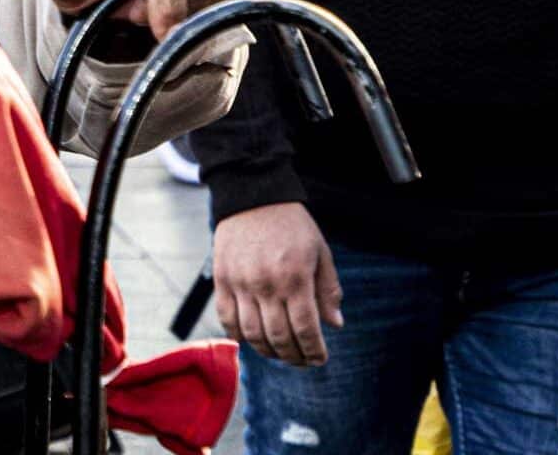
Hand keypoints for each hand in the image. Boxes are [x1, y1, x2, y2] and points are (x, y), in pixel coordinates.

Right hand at [213, 202, 341, 366]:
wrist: (252, 196)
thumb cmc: (292, 224)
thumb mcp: (320, 252)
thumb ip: (328, 290)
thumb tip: (334, 325)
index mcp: (295, 278)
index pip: (306, 329)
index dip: (314, 351)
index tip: (320, 359)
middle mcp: (266, 284)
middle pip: (279, 336)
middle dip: (294, 356)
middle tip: (302, 361)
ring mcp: (240, 283)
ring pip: (252, 333)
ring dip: (267, 351)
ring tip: (279, 353)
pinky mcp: (222, 279)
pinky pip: (226, 318)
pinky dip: (239, 335)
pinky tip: (252, 338)